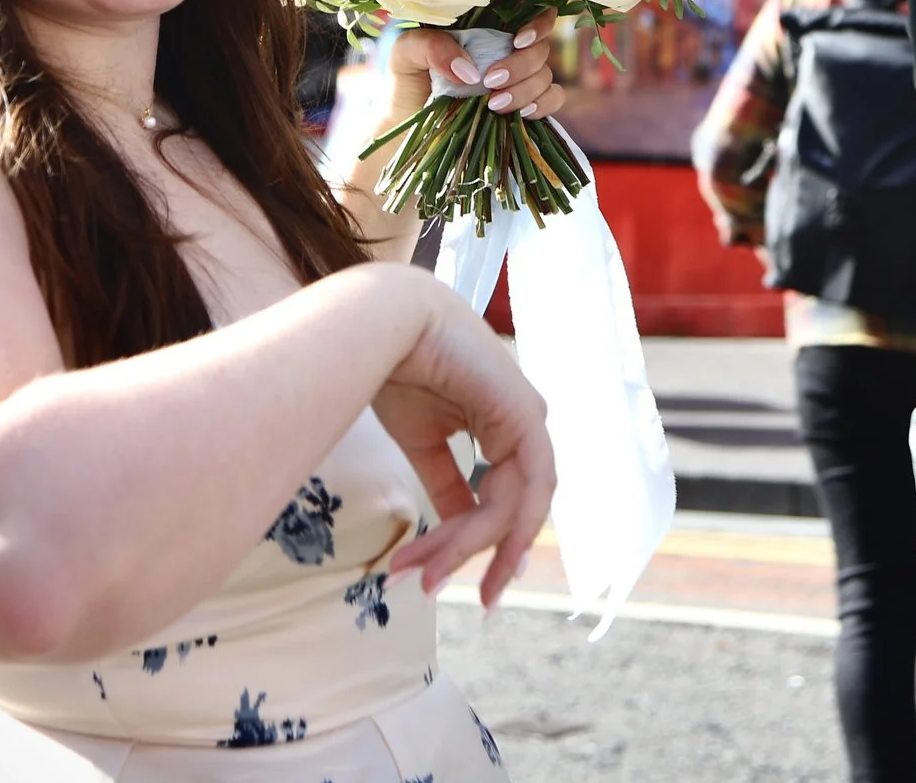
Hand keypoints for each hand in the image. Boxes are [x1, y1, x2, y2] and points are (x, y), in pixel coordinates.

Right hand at [380, 279, 554, 605]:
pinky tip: (461, 549)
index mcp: (504, 426)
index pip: (507, 497)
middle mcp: (524, 426)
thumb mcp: (424, 441)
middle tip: (435, 591)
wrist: (385, 324)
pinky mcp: (526, 417)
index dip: (483, 543)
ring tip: (426, 574)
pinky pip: (521, 487)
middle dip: (473, 556)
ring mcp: (530, 421)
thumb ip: (446, 483)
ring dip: (467, 546)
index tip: (448, 579)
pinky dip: (493, 524)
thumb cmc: (399, 369)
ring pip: (515, 506)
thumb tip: (454, 528)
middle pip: (512, 509)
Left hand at [387, 18, 567, 122]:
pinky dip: (543, 104)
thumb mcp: (407, 53)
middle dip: (522, 65)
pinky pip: (553, 99)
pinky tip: (521, 113)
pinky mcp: (524, 106)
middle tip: (490, 82)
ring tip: (493, 105)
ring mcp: (519, 79)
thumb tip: (470, 70)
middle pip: (541, 47)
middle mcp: (507, 50)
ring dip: (526, 90)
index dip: (537, 22)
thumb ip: (431, 46)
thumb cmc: (406, 81)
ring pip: (546, 75)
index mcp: (486, 27)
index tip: (518, 41)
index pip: (530, 10)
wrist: (407, 126)